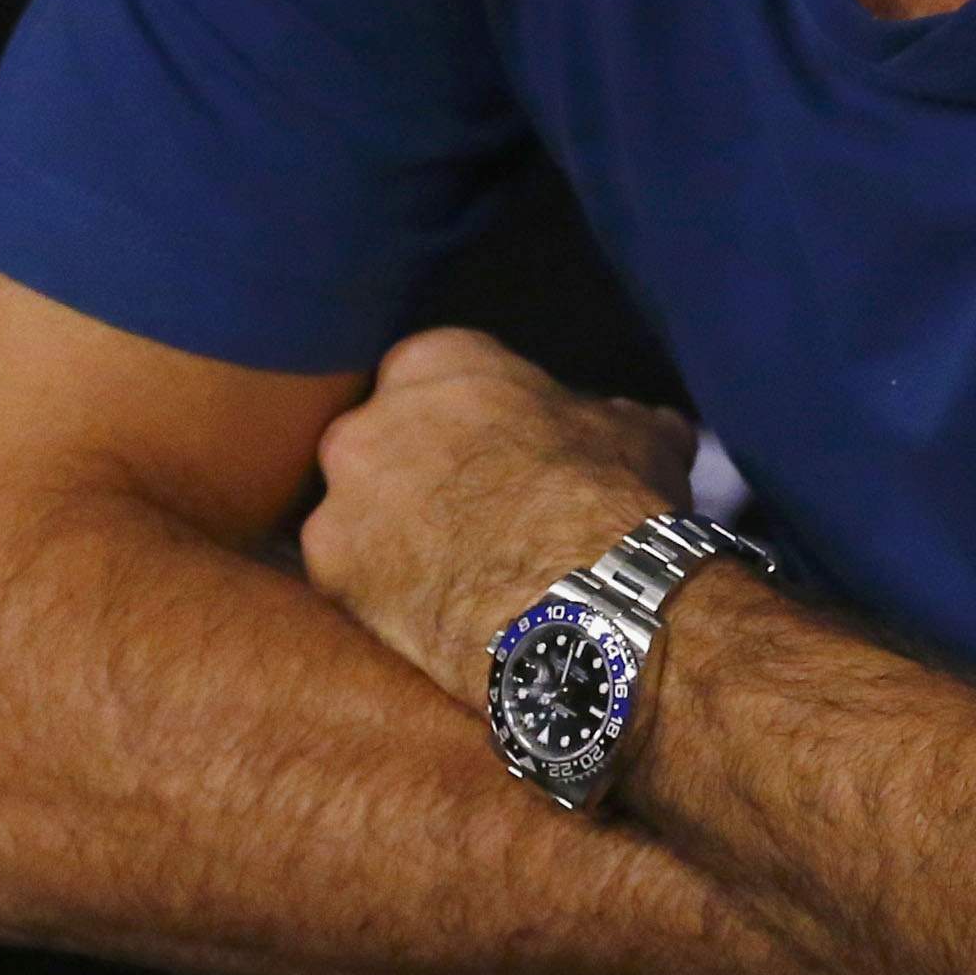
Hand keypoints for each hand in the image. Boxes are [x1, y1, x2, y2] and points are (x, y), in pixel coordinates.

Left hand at [302, 328, 699, 696]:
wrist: (576, 600)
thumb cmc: (609, 499)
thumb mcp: (638, 436)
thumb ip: (614, 420)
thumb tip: (648, 425)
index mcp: (440, 360)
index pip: (441, 375)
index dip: (475, 417)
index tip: (504, 451)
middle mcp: (370, 416)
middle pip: (384, 439)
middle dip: (419, 471)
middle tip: (472, 515)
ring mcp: (340, 496)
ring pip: (359, 510)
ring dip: (395, 533)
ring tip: (453, 572)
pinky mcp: (327, 571)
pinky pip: (350, 576)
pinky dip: (383, 593)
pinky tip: (432, 614)